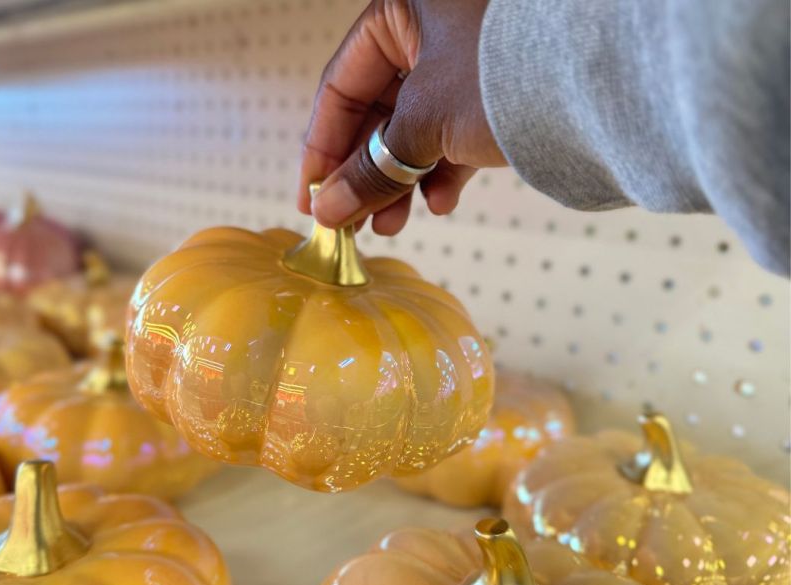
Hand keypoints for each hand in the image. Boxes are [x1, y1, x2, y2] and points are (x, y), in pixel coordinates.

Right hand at [298, 0, 506, 234]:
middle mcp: (433, 27)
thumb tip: (328, 211)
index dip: (321, 150)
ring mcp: (468, 60)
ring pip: (417, 128)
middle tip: (353, 224)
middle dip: (367, 174)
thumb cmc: (506, 76)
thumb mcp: (424, 123)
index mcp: (403, 9)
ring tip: (393, 225)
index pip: (341, 86)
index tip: (312, 200)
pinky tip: (442, 203)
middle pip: (379, 112)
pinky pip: (456, 132)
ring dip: (402, 182)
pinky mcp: (497, 91)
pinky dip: (444, 171)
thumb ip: (371, 169)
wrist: (610, 81)